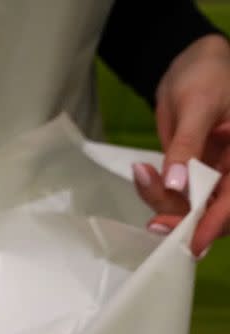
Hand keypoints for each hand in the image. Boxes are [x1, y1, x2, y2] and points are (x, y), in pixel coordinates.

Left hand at [133, 34, 229, 256]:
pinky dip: (157, 191)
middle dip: (184, 219)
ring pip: (191, 205)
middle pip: (215, 210)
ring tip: (142, 174)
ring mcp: (214, 173)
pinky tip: (143, 175)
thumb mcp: (197, 107)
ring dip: (164, 202)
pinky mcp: (192, 172)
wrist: (190, 63)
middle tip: (154, 222)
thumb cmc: (206, 75)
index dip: (217, 223)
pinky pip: (176, 193)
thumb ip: (187, 146)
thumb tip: (177, 185)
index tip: (193, 243)